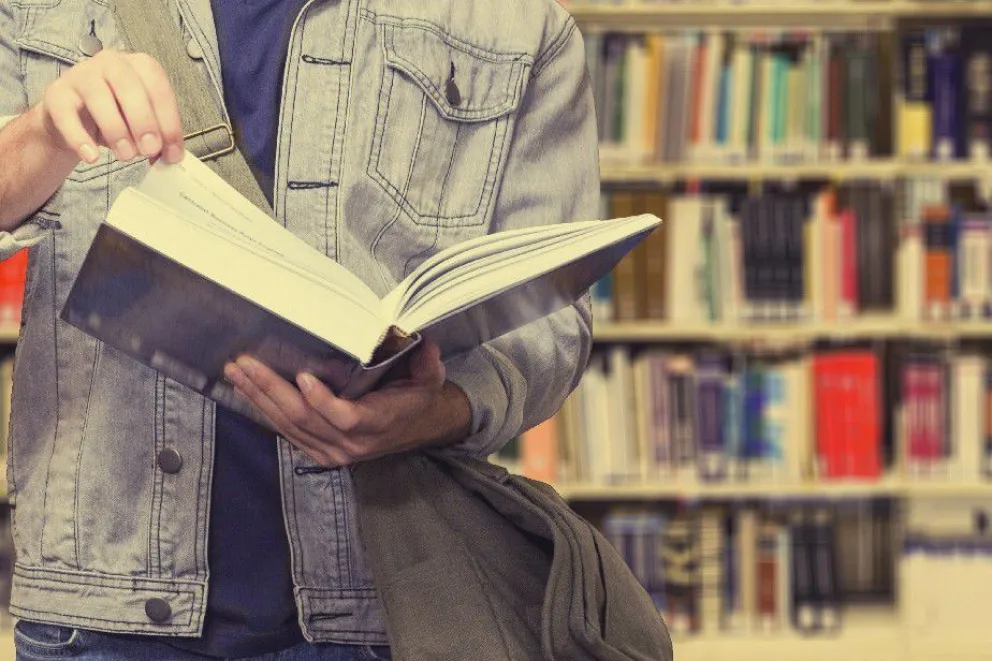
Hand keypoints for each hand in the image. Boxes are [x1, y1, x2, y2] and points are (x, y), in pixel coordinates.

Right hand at [33, 49, 184, 165]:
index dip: (168, 122)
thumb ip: (159, 136)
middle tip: (149, 150)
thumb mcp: (142, 124)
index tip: (172, 152)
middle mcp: (111, 63)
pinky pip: (66, 113)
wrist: (73, 120)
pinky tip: (92, 156)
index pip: (158, 87)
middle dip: (143, 121)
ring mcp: (81, 75)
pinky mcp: (56, 93)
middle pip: (128, 86)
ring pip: (98, 96)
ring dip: (115, 130)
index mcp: (139, 66)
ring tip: (125, 156)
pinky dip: (79, 138)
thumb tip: (172, 156)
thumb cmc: (116, 116)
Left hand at [223, 342, 472, 467]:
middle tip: (246, 364)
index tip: (303, 377)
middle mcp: (351, 443)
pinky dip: (265, 411)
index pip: (345, 418)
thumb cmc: (415, 398)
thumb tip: (425, 343)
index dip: (322, 401)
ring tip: (237, 372)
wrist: (413, 428)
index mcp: (377, 424)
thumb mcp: (429, 379)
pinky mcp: (318, 452)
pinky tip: (246, 391)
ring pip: (289, 426)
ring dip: (259, 398)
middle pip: (304, 419)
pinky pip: (287, 433)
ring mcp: (332, 452)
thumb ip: (427, 363)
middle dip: (271, 390)